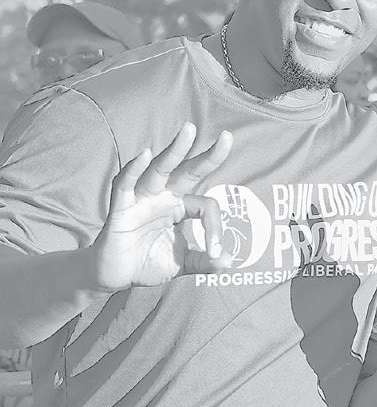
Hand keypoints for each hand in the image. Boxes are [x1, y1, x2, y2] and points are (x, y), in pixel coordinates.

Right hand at [91, 123, 235, 290]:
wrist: (115, 276)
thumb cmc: (149, 262)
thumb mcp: (183, 264)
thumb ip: (205, 262)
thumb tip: (231, 261)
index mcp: (180, 207)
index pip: (206, 206)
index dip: (215, 228)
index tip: (216, 252)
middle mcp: (163, 197)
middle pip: (187, 171)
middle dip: (207, 155)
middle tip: (228, 137)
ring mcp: (141, 199)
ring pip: (159, 170)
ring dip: (175, 151)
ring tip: (190, 131)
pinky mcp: (120, 208)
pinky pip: (125, 185)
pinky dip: (134, 170)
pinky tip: (146, 155)